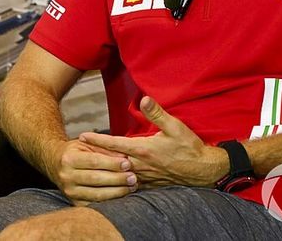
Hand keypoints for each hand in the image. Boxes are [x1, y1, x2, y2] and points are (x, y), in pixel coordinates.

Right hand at [47, 138, 137, 204]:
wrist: (55, 163)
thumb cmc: (75, 152)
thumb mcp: (87, 145)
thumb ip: (105, 149)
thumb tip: (124, 158)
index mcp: (69, 159)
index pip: (94, 161)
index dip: (112, 163)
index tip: (127, 163)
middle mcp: (67, 176)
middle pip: (96, 179)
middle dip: (117, 179)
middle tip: (133, 177)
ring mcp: (70, 192)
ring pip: (97, 194)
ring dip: (117, 192)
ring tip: (131, 186)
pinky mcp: (74, 202)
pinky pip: (95, 204)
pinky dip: (110, 200)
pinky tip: (121, 195)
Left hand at [78, 96, 228, 188]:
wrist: (203, 171)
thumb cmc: (189, 147)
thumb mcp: (175, 127)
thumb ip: (157, 113)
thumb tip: (144, 98)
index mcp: (144, 150)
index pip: (115, 144)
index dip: (97, 140)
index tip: (83, 136)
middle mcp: (140, 165)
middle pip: (111, 160)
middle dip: (94, 155)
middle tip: (77, 151)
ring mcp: (144, 177)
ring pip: (118, 173)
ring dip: (104, 167)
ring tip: (89, 163)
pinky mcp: (149, 184)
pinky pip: (128, 182)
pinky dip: (116, 178)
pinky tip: (109, 177)